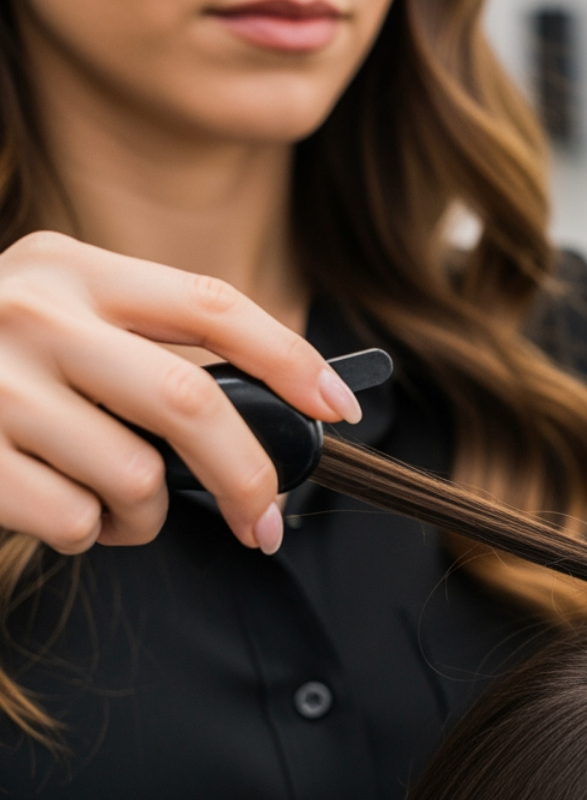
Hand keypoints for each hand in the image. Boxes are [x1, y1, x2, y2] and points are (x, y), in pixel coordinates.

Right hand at [0, 231, 360, 554]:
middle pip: (190, 401)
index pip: (212, 304)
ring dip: (145, 514)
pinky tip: (52, 506)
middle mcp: (31, 311)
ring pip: (135, 477)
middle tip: (266, 519)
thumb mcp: (59, 318)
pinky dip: (84, 532)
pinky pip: (75, 519)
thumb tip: (276, 413)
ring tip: (114, 502)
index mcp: (71, 267)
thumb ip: (145, 344)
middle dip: (248, 473)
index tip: (341, 406)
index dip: (291, 357)